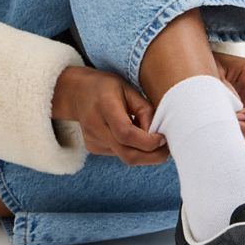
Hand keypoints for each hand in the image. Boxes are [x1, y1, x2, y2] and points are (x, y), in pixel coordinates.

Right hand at [52, 66, 170, 164]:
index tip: (164, 138)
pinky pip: (120, 154)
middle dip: (153, 156)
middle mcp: (95, 126)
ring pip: (126, 157)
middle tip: (167, 149)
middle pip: (128, 154)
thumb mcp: (129, 89)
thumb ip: (145, 111)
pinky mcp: (94, 148)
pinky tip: (130, 135)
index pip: (126, 133)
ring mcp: (93, 140)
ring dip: (144, 152)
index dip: (148, 141)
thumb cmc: (107, 87)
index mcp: (104, 106)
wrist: (77, 93)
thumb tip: (158, 135)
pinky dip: (132, 148)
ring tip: (149, 136)